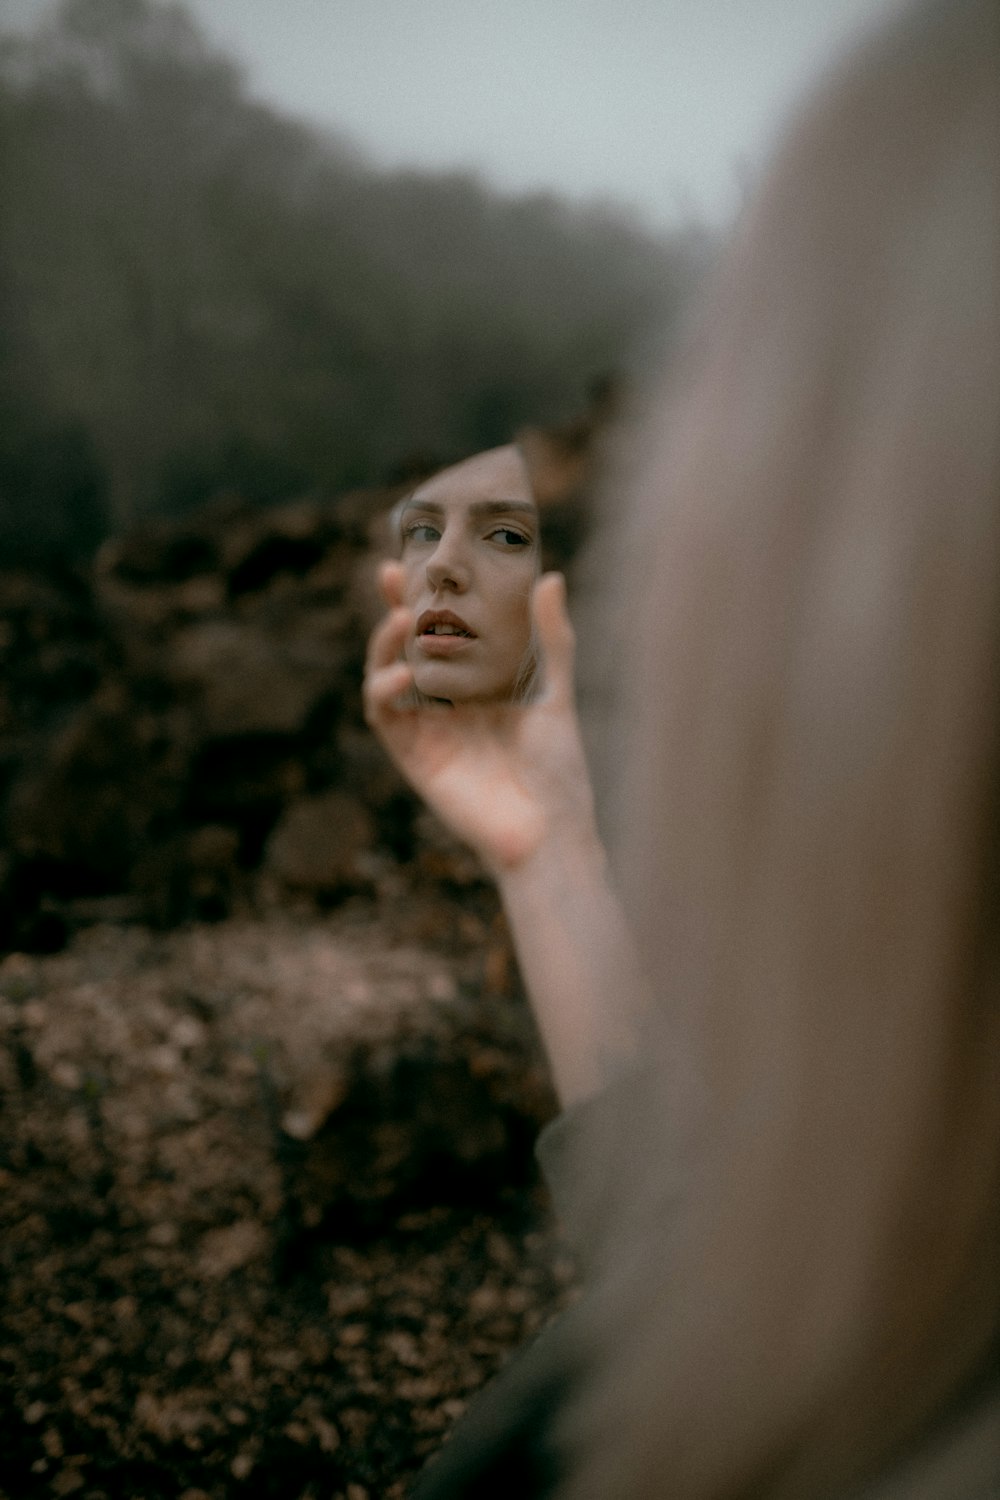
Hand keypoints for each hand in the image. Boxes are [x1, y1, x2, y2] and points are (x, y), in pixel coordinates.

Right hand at [363, 564, 598, 872]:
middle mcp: (446, 704)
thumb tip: (551, 576)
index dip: (426, 597)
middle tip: (390, 573)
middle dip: (392, 609)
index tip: (418, 559)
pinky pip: (385, 718)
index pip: (443, 632)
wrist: (549, 830)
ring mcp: (426, 729)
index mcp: (477, 686)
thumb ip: (552, 638)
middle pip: (407, 648)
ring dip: (383, 645)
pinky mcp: (413, 757)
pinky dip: (384, 692)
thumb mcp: (556, 693)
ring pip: (385, 676)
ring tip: (401, 618)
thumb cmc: (558, 769)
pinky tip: (399, 674)